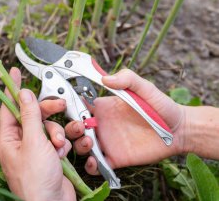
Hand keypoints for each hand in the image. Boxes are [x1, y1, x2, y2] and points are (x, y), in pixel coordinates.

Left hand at [0, 67, 75, 200]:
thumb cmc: (36, 181)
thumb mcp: (34, 143)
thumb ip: (30, 116)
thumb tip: (24, 94)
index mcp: (9, 139)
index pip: (9, 107)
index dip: (13, 88)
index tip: (14, 72)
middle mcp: (20, 143)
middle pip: (33, 115)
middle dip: (47, 113)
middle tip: (59, 106)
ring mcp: (35, 150)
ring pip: (47, 127)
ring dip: (56, 133)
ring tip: (58, 146)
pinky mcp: (48, 157)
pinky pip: (55, 140)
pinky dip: (61, 144)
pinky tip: (62, 154)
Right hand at [65, 69, 187, 174]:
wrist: (179, 131)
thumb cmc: (161, 106)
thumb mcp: (145, 88)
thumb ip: (127, 79)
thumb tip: (105, 78)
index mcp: (104, 107)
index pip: (79, 105)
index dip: (69, 106)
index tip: (66, 106)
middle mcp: (102, 125)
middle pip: (75, 127)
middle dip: (71, 128)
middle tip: (80, 127)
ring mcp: (107, 142)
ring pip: (82, 146)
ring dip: (79, 146)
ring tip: (89, 143)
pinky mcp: (115, 158)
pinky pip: (97, 166)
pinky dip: (90, 166)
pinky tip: (95, 161)